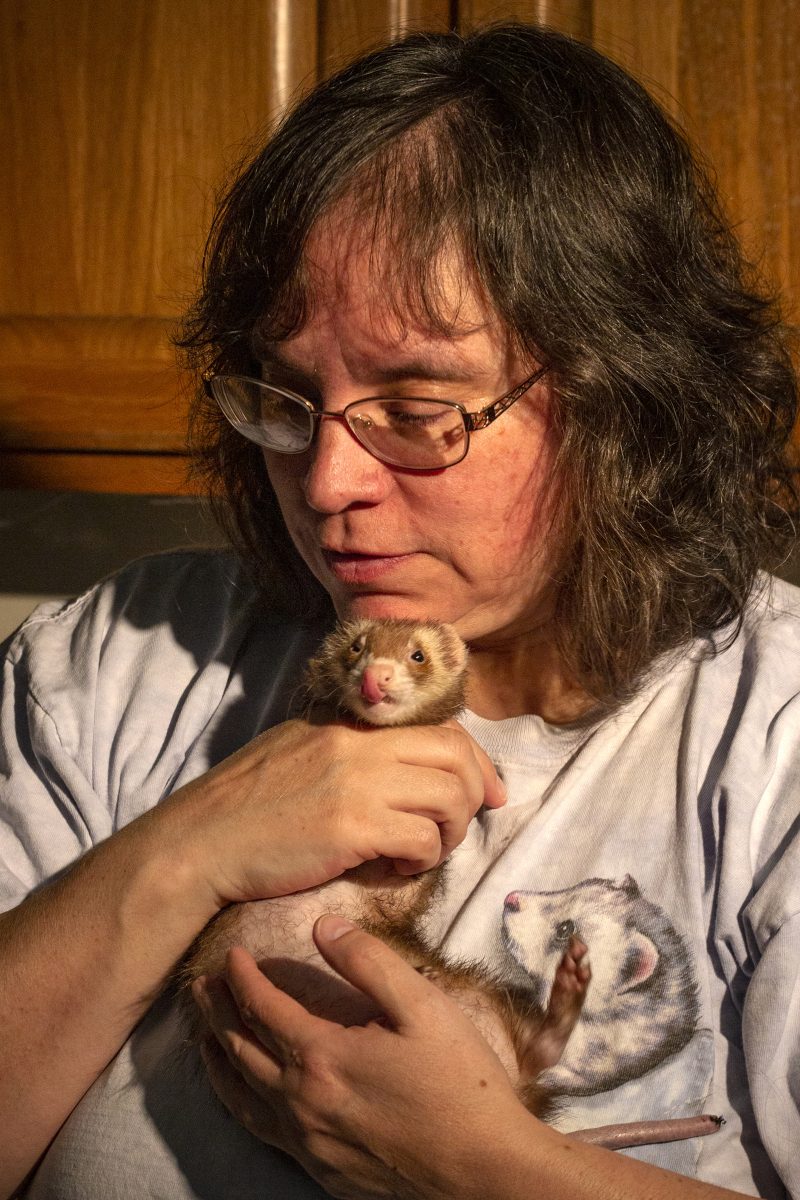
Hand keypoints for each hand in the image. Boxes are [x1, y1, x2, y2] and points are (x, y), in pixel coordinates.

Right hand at [157, 718, 504, 907]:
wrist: (199, 843)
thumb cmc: (246, 806)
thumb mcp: (301, 750)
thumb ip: (352, 748)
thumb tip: (405, 763)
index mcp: (350, 722)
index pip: (440, 723)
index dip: (476, 759)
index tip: (486, 790)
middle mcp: (359, 743)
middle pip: (457, 754)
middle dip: (476, 793)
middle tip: (462, 825)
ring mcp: (356, 782)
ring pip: (449, 797)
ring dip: (451, 831)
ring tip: (424, 850)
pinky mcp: (350, 827)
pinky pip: (422, 840)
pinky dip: (423, 860)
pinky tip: (395, 868)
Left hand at [192, 915, 530, 1199]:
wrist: (485, 1172)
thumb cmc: (460, 1084)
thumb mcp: (422, 1006)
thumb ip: (367, 961)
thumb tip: (322, 926)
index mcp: (323, 1056)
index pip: (263, 1007)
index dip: (242, 977)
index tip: (231, 954)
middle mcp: (302, 1102)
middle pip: (240, 1049)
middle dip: (217, 1012)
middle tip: (200, 986)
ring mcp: (308, 1143)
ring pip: (242, 1096)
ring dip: (219, 1059)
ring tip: (206, 1037)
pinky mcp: (321, 1170)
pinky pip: (262, 1131)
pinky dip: (240, 1103)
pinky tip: (245, 1095)